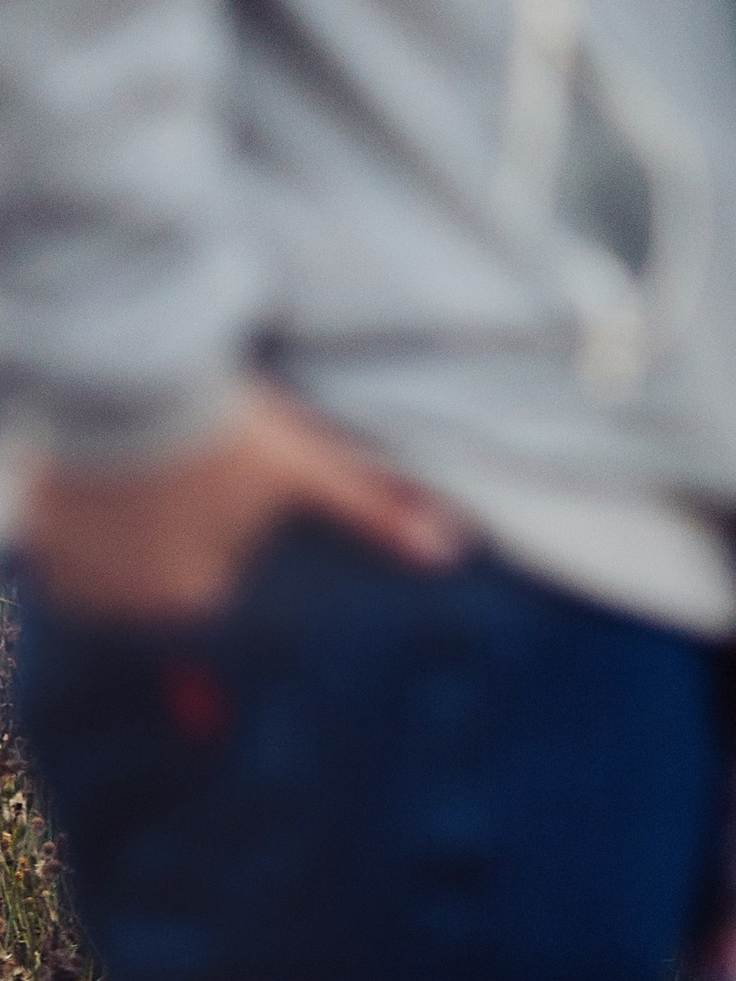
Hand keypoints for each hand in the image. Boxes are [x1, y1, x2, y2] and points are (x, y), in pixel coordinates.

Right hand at [18, 380, 471, 622]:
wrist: (128, 377)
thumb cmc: (228, 427)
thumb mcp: (308, 465)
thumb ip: (373, 513)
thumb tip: (449, 551)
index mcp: (196, 598)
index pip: (223, 566)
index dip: (228, 509)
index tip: (224, 465)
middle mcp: (127, 603)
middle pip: (169, 563)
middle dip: (178, 518)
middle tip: (188, 455)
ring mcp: (75, 570)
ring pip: (116, 552)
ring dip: (129, 517)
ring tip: (148, 456)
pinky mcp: (38, 532)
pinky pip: (66, 536)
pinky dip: (84, 510)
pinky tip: (107, 464)